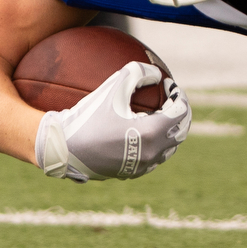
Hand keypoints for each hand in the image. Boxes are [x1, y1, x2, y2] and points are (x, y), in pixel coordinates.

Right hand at [33, 62, 190, 181]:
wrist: (64, 147)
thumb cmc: (88, 116)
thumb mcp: (112, 87)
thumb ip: (137, 73)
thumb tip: (156, 74)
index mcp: (151, 132)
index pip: (181, 113)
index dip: (179, 96)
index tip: (169, 86)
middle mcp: (151, 153)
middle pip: (180, 133)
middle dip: (181, 115)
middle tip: (172, 100)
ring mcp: (142, 166)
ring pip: (168, 149)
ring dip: (169, 132)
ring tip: (160, 116)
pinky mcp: (131, 174)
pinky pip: (151, 159)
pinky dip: (154, 146)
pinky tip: (143, 134)